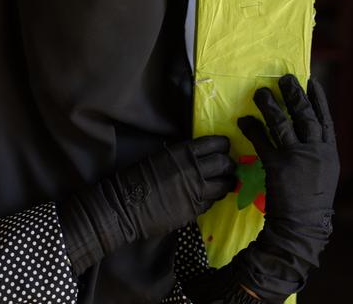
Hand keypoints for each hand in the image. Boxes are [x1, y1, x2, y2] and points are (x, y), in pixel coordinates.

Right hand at [57, 136, 234, 275]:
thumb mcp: (159, 157)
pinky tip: (205, 197)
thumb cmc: (136, 177)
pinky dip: (211, 199)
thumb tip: (198, 156)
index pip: (214, 144)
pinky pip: (211, 202)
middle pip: (225, 163)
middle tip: (226, 167)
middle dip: (229, 164)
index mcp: (181, 152)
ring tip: (221, 184)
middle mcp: (192, 170)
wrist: (125, 205)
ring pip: (224, 185)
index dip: (223, 145)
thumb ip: (180, 156)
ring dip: (225, 183)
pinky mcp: (195, 210)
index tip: (224, 147)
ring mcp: (196, 191)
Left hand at [237, 74, 338, 229]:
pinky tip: (244, 119)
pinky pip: (262, 140)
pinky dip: (252, 127)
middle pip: (304, 116)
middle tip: (285, 78)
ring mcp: (297, 157)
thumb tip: (307, 132)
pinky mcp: (277, 165)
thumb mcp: (323, 172)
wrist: (302, 224)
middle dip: (294, 95)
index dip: (319, 99)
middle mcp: (316, 151)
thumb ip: (317, 151)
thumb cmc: (311, 199)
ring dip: (270, 106)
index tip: (312, 81)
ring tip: (260, 92)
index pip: (325, 120)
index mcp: (330, 153)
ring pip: (282, 124)